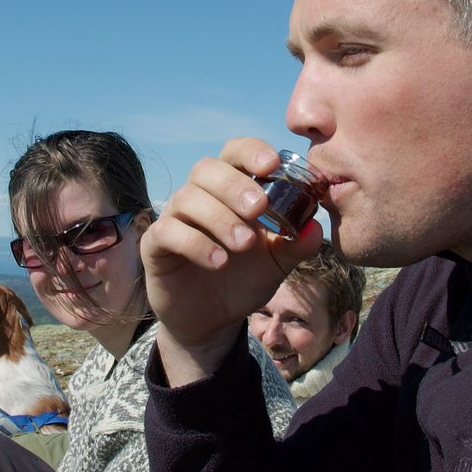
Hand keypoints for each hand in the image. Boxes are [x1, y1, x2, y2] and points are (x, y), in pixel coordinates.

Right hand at [141, 137, 322, 384]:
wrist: (212, 319)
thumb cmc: (244, 279)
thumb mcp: (277, 264)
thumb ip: (295, 245)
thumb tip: (316, 228)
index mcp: (230, 189)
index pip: (235, 153)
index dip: (251, 152)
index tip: (272, 165)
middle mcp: (200, 196)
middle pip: (208, 169)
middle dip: (235, 185)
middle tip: (259, 208)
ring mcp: (175, 217)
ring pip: (188, 198)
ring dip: (219, 217)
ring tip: (244, 244)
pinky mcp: (156, 244)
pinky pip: (168, 231)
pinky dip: (196, 243)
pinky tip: (219, 262)